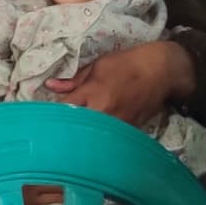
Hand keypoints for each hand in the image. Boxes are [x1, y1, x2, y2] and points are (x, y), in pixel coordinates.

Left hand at [40, 37, 187, 132]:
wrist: (160, 72)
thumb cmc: (127, 64)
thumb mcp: (98, 66)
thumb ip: (74, 80)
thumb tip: (50, 86)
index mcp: (93, 93)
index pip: (64, 108)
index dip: (52, 113)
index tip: (45, 115)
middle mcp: (104, 112)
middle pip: (76, 128)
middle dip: (64, 129)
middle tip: (54, 132)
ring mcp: (118, 124)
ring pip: (91, 137)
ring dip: (80, 136)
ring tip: (70, 138)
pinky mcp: (129, 131)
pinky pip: (108, 139)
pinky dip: (98, 139)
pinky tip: (91, 139)